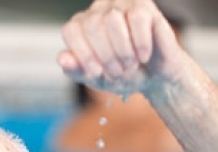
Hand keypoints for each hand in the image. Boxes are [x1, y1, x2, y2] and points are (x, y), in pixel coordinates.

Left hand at [57, 0, 185, 96]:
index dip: (83, 54)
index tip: (96, 73)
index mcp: (81, 26)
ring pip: (113, 19)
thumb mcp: (96, 79)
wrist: (155, 77)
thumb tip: (62, 60)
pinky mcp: (143, 5)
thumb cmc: (123, 75)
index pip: (71, 30)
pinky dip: (140, 43)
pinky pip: (137, 18)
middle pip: (93, 25)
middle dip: (106, 55)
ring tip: (130, 65)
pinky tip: (143, 56)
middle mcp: (98, 10)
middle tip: (117, 72)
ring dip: (123, 51)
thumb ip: (77, 70)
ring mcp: (120, 4)